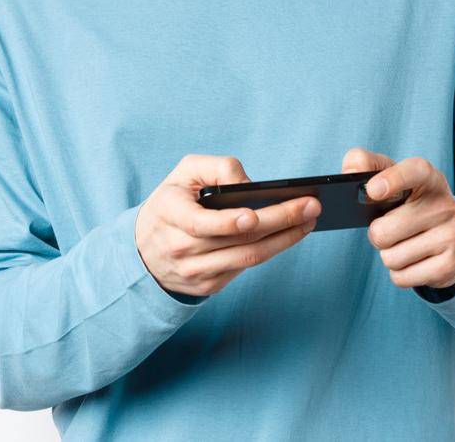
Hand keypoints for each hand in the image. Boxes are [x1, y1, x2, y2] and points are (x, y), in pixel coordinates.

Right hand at [134, 154, 320, 297]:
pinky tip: (291, 234)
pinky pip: (245, 268)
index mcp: (169, 215)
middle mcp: (181, 248)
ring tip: (309, 219)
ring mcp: (195, 271)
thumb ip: (216, 168)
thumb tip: (250, 184)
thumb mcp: (183, 173)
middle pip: (237, 240)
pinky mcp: (209, 285)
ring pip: (247, 258)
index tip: (254, 215)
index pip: (200, 224)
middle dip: (278, 222)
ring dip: (284, 239)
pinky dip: (273, 250)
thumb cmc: (172, 202)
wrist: (144, 250)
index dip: (228, 222)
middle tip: (310, 206)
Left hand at [343, 147, 454, 292]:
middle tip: (388, 228)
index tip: (372, 190)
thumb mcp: (392, 179)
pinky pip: (401, 277)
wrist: (453, 238)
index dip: (393, 178)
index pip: (415, 170)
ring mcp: (451, 236)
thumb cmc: (411, 205)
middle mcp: (445, 205)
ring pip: (391, 258)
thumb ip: (364, 165)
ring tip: (404, 244)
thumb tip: (349, 173)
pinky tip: (414, 261)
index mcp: (429, 179)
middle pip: (384, 231)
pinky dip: (400, 273)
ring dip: (389, 255)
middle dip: (377, 234)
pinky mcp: (450, 266)